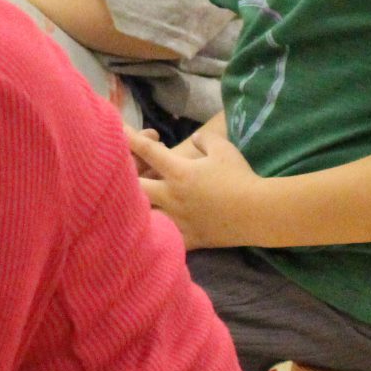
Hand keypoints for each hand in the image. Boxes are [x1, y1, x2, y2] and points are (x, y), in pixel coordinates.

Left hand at [130, 126, 263, 249]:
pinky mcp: (188, 237)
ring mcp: (178, 218)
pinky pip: (164, 239)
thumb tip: (194, 139)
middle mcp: (171, 195)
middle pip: (134, 187)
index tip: (111, 130)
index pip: (146, 151)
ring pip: (144, 216)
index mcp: (178, 171)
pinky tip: (146, 238)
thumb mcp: (223, 149)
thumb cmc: (240, 177)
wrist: (258, 212)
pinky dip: (155, 236)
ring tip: (124, 208)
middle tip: (118, 177)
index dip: (127, 138)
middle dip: (124, 179)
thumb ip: (204, 141)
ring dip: (135, 210)